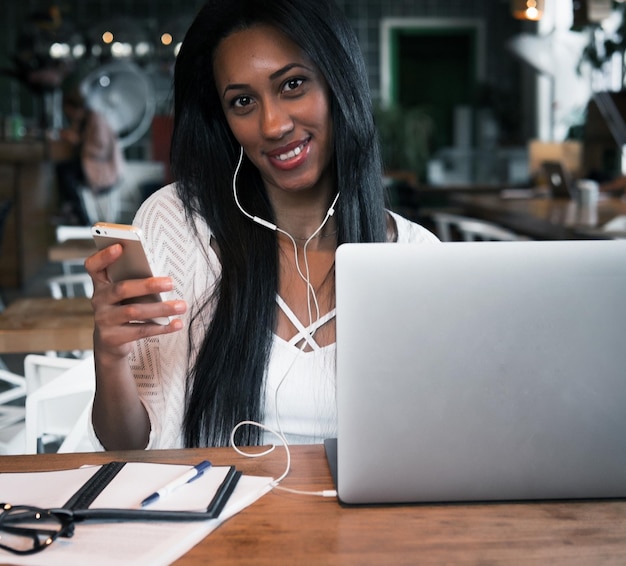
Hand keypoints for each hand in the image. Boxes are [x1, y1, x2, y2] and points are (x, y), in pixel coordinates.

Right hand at [84, 243, 186, 362]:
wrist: (111, 342)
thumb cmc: (123, 309)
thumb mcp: (124, 295)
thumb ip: (135, 283)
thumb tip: (163, 277)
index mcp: (101, 284)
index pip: (94, 266)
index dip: (104, 256)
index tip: (120, 247)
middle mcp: (98, 300)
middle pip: (122, 289)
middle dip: (148, 285)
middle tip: (171, 283)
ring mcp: (104, 319)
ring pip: (134, 311)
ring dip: (161, 308)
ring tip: (181, 306)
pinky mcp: (112, 337)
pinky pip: (140, 331)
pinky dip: (162, 327)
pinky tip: (177, 324)